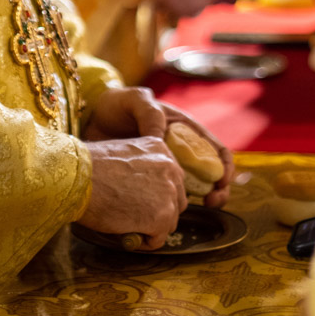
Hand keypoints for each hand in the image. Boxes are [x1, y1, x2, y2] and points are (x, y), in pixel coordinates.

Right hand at [81, 135, 186, 249]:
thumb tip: (141, 189)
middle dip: (159, 212)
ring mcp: (168, 193)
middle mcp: (170, 168)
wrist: (77, 179)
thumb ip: (140, 167)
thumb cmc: (89, 168)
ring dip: (151, 227)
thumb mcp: (122, 155)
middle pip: (176, 201)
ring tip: (127, 224)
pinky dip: (144, 242)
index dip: (156, 194)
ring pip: (169, 222)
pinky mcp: (161, 217)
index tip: (140, 201)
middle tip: (135, 216)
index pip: (171, 178)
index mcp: (160, 149)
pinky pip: (158, 239)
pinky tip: (126, 233)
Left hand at [83, 87, 234, 209]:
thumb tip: (163, 135)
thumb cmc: (114, 106)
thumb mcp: (133, 99)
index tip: (222, 181)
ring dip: (196, 203)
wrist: (89, 123)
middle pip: (209, 175)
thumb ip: (149, 111)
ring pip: (191, 191)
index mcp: (183, 129)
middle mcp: (180, 151)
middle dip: (218, 190)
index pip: (215, 149)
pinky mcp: (150, 182)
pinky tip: (162, 216)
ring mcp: (166, 168)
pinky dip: (169, 209)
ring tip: (191, 209)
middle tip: (211, 202)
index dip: (225, 165)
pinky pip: (166, 198)